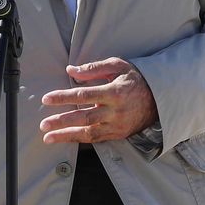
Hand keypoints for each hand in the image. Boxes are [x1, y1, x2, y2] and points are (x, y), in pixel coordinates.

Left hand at [40, 58, 157, 143]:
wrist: (160, 98)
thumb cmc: (136, 79)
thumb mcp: (118, 66)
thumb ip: (93, 68)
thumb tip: (70, 70)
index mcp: (114, 92)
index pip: (84, 95)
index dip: (64, 97)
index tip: (47, 99)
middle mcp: (115, 111)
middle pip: (84, 118)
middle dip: (61, 122)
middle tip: (43, 125)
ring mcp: (117, 125)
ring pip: (89, 133)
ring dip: (67, 136)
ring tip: (48, 138)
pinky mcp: (119, 134)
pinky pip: (97, 139)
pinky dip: (80, 139)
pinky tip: (66, 138)